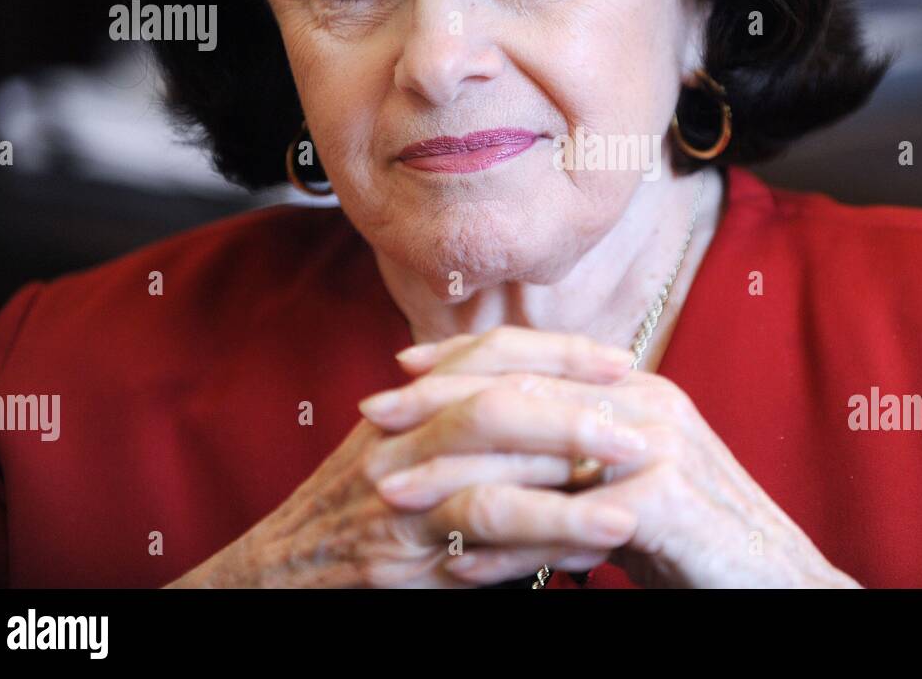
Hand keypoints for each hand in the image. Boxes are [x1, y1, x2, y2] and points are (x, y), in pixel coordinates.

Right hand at [163, 332, 639, 586]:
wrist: (283, 568)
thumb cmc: (359, 503)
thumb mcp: (406, 442)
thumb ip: (466, 412)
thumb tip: (556, 390)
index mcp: (409, 404)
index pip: (489, 356)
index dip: (556, 352)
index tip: (618, 360)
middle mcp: (398, 442)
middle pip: (492, 407)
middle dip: (572, 415)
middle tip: (638, 431)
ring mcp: (397, 501)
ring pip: (485, 483)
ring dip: (565, 491)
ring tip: (630, 499)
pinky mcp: (399, 561)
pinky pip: (476, 549)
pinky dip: (539, 543)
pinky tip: (589, 549)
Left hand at [359, 325, 861, 587]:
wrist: (774, 577)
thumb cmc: (694, 532)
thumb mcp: (629, 474)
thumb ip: (578, 449)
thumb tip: (510, 443)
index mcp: (633, 387)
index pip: (537, 354)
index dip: (466, 356)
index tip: (400, 368)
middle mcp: (645, 402)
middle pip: (523, 387)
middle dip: (440, 401)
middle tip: (371, 417)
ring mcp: (657, 446)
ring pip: (535, 448)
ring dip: (455, 471)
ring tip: (390, 489)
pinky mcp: (663, 500)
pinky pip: (564, 521)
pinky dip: (506, 545)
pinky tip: (457, 563)